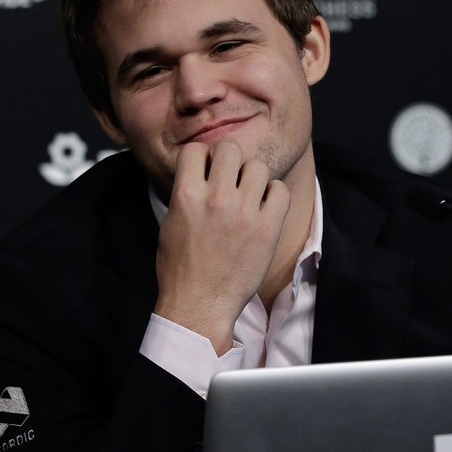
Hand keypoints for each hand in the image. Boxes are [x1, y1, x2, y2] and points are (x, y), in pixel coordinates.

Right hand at [153, 139, 289, 354]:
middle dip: (230, 160)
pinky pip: (281, 190)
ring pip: (258, 167)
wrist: (200, 303)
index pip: (197, 149)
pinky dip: (275, 194)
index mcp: (186, 195)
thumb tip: (200, 170)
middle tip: (231, 178)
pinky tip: (265, 207)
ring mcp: (244, 212)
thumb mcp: (170, 222)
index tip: (207, 171)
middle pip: (231, 148)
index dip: (203, 158)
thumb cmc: (180, 267)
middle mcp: (216, 198)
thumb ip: (186, 192)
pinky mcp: (268, 227)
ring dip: (254, 178)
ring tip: (249, 195)